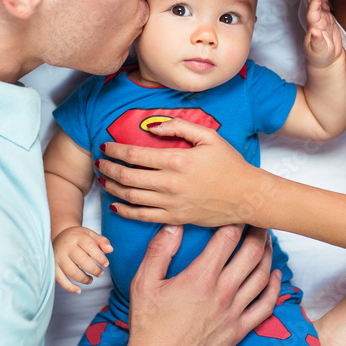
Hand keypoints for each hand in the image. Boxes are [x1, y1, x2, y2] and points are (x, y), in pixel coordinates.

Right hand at [51, 226, 112, 293]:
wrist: (59, 236)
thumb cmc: (77, 237)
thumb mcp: (90, 234)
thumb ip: (101, 241)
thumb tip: (110, 250)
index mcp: (77, 236)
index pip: (90, 246)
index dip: (100, 257)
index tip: (106, 264)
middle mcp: (66, 246)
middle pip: (82, 260)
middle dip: (94, 269)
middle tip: (100, 273)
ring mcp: (58, 257)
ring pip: (72, 271)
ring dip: (84, 279)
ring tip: (91, 279)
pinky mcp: (53, 266)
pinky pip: (60, 279)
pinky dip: (69, 287)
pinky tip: (78, 290)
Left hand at [97, 118, 264, 226]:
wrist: (246, 195)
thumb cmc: (230, 164)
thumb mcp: (208, 136)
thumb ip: (179, 127)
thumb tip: (152, 127)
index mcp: (176, 160)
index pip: (135, 154)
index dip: (116, 150)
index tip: (106, 146)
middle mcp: (170, 184)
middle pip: (127, 176)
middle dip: (108, 168)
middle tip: (99, 162)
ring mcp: (171, 203)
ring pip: (131, 197)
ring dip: (112, 188)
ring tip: (103, 181)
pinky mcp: (175, 218)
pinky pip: (143, 217)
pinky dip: (126, 211)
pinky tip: (116, 205)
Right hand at [128, 224, 281, 344]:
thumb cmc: (150, 325)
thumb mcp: (144, 283)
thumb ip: (160, 250)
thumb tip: (173, 224)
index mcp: (201, 277)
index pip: (227, 238)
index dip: (235, 218)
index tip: (237, 208)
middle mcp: (223, 292)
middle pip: (252, 253)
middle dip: (259, 231)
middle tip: (259, 218)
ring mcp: (234, 311)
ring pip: (262, 275)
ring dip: (268, 254)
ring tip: (267, 240)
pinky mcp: (239, 328)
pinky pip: (266, 305)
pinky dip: (275, 287)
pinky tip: (275, 275)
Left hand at [304, 0, 343, 68]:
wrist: (326, 61)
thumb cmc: (320, 57)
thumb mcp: (319, 52)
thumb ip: (317, 42)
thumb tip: (315, 31)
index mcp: (313, 26)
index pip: (313, 10)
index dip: (315, 0)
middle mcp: (316, 20)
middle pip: (311, 2)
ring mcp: (322, 19)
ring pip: (318, 2)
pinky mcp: (328, 20)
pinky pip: (325, 5)